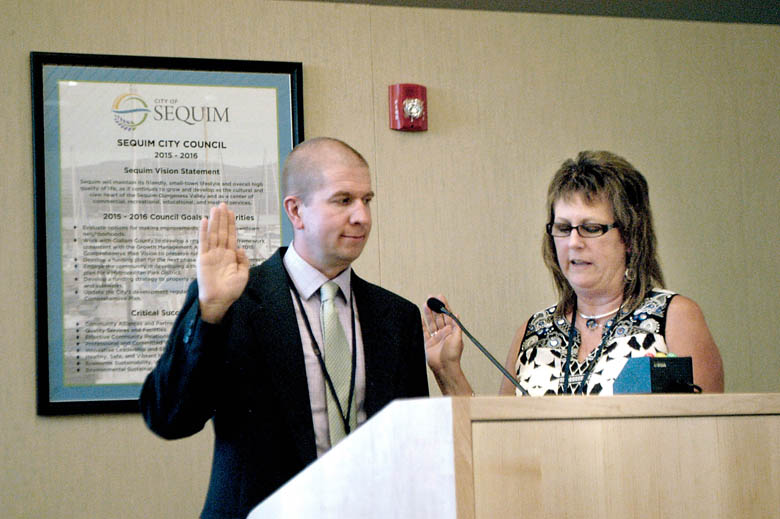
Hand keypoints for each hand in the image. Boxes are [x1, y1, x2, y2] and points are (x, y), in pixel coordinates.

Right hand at [196, 203, 249, 322]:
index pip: (231, 236)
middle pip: (222, 231)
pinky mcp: (202, 258)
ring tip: (215, 208)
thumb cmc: (231, 291)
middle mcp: (220, 253)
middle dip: (223, 218)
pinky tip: (204, 221)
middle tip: (223, 204)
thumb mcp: (243, 275)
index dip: (231, 224)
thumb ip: (243, 261)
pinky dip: (203, 231)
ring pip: (213, 234)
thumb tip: (241, 248)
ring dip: (215, 221)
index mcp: (230, 256)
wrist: (219, 301)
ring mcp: (211, 255)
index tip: (231, 212)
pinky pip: (203, 242)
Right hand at [422, 294, 471, 394]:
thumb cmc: (452, 355)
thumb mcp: (458, 338)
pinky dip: (421, 324)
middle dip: (435, 307)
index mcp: (451, 331)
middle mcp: (443, 333)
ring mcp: (435, 337)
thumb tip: (456, 314)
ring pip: (431, 322)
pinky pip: (423, 331)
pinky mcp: (427, 343)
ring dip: (428, 313)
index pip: (447, 315)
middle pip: (438, 317)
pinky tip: (420, 317)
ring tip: (425, 304)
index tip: (440, 297)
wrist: (444, 367)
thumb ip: (456, 326)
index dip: (444, 306)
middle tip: (431, 297)